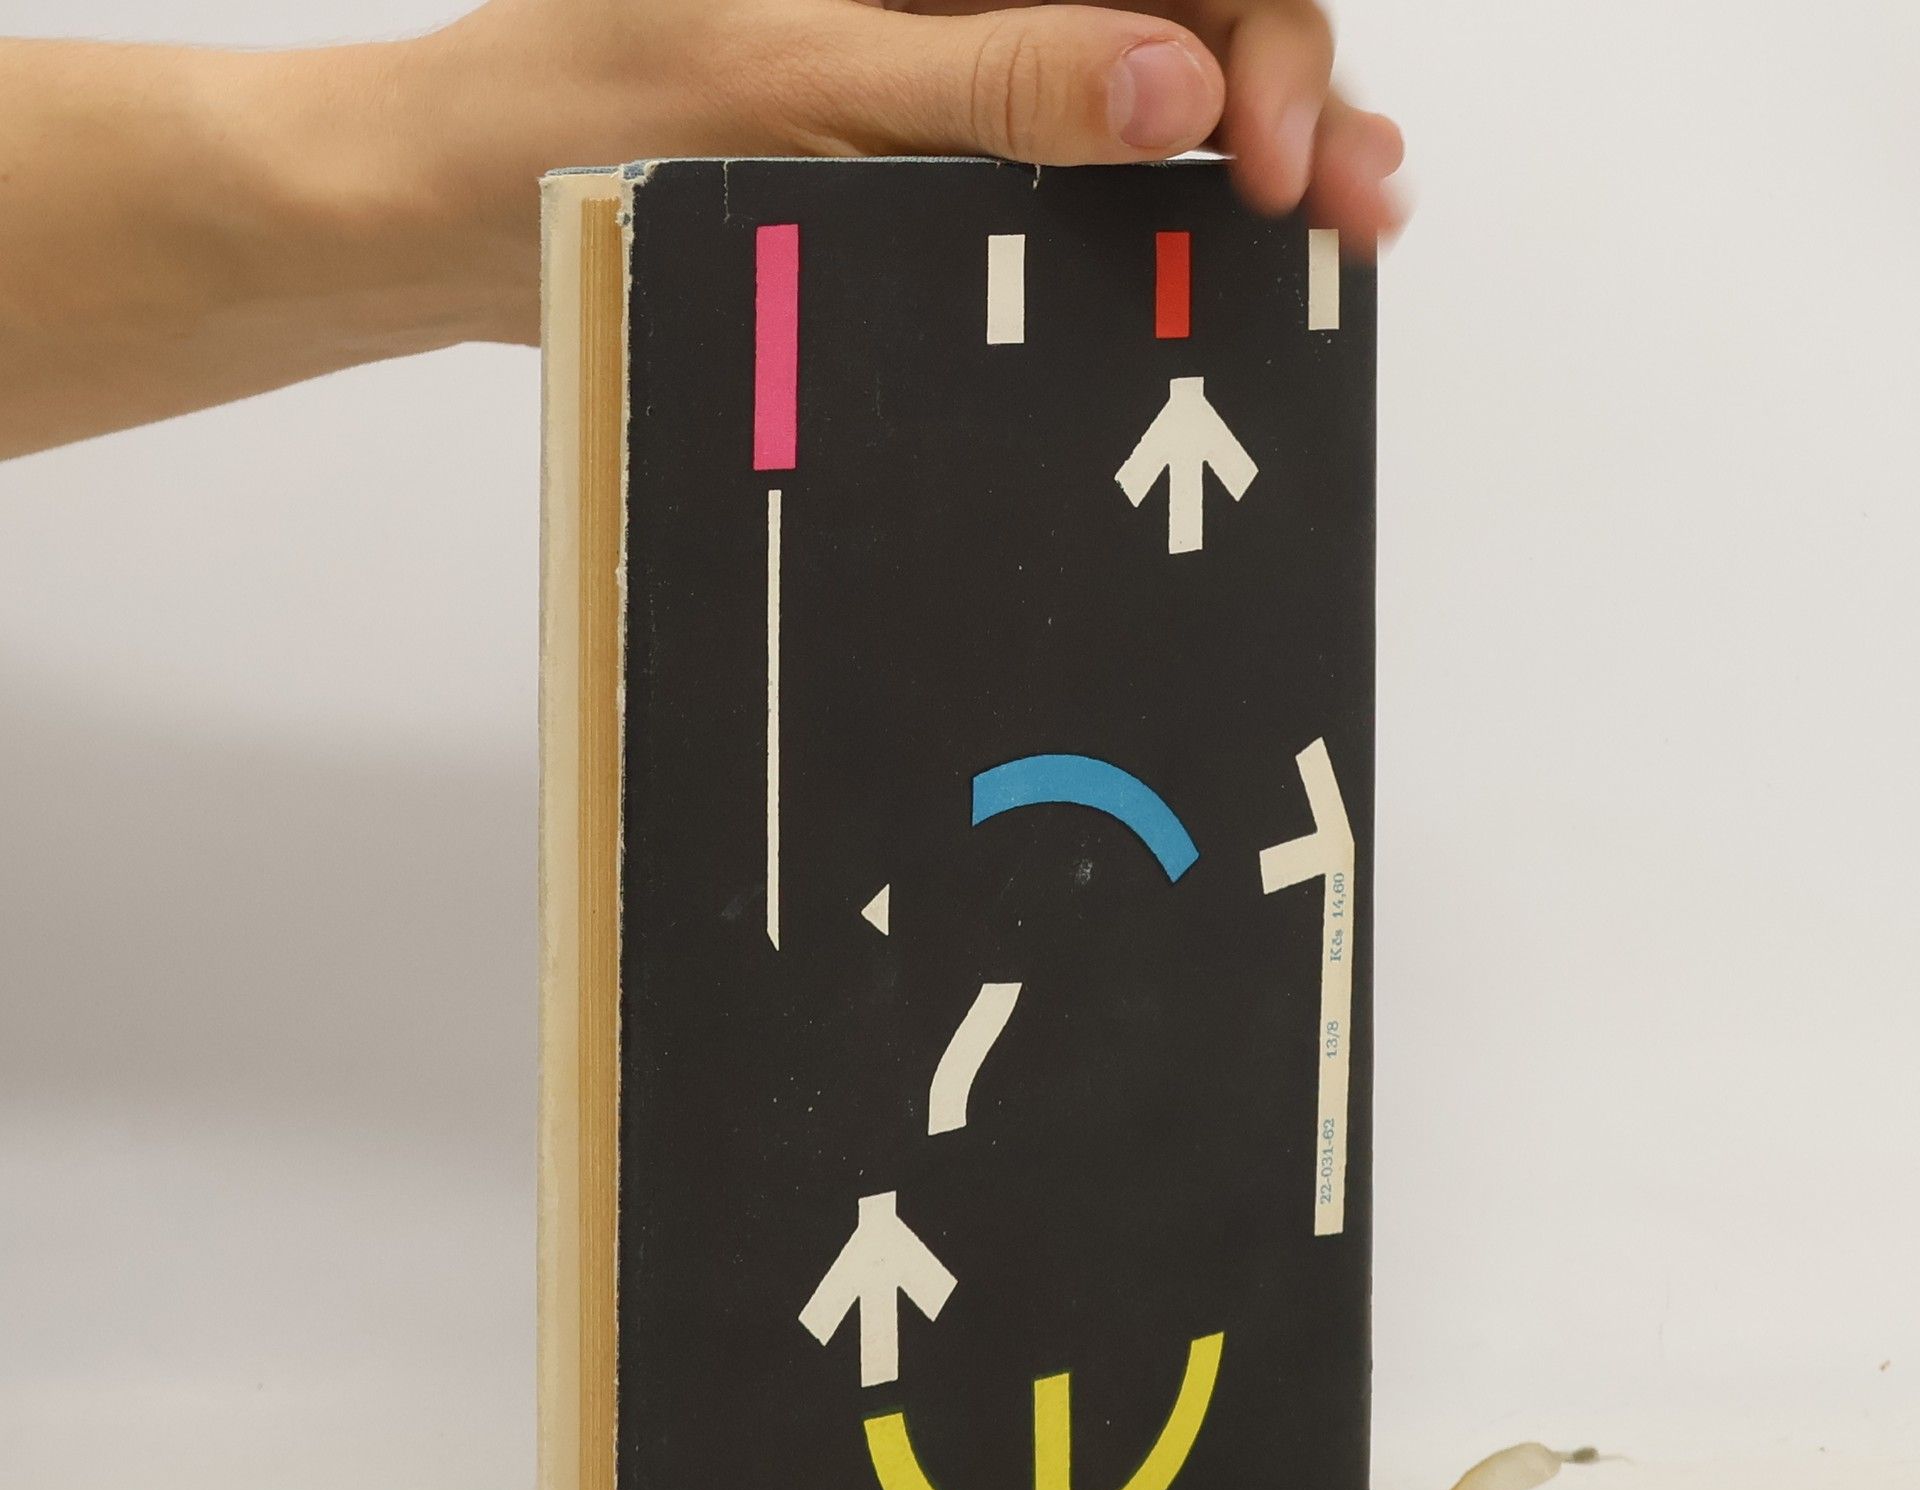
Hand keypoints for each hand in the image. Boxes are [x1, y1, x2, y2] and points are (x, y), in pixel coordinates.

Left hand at [413, 0, 1404, 339]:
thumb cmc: (592, 111)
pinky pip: (1073, 161)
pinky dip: (1154, 211)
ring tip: (1328, 253)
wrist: (471, 203)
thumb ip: (996, 81)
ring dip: (1247, 159)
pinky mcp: (938, 131)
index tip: (1270, 152)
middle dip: (1287, 95)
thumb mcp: (806, 86)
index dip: (1260, 31)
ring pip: (1149, 81)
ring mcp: (959, 48)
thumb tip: (1180, 86)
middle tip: (1352, 215)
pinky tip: (1216, 265)